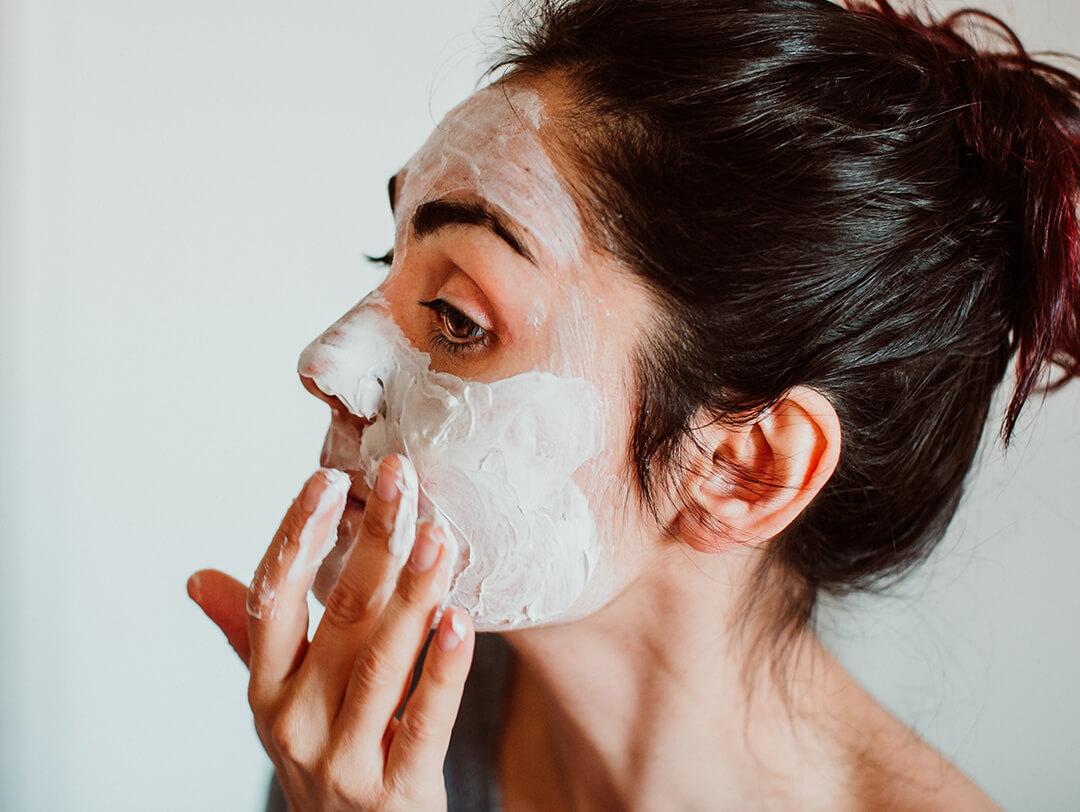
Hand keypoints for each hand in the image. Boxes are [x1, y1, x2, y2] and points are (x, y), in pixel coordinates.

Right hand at [187, 456, 474, 810]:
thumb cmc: (323, 755)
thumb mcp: (279, 703)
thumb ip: (249, 637)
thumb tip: (198, 578)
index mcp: (267, 688)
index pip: (273, 599)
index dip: (297, 537)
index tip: (326, 479)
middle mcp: (295, 720)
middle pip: (337, 616)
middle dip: (372, 541)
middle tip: (401, 478)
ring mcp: (344, 759)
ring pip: (380, 661)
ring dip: (412, 594)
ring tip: (440, 536)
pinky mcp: (395, 791)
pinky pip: (423, 720)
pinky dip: (443, 669)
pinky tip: (460, 619)